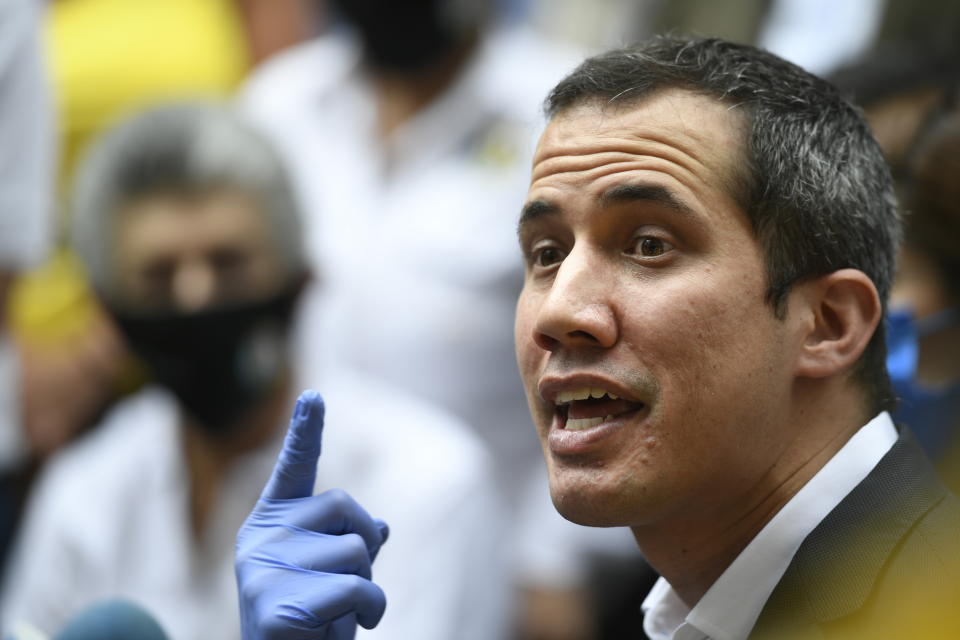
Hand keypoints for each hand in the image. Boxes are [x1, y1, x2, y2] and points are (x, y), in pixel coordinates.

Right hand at [236, 390, 388, 639]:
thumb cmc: (315, 626)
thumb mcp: (337, 577)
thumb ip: (350, 545)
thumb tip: (380, 527)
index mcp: (270, 524)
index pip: (292, 469)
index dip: (306, 431)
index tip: (314, 395)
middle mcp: (258, 539)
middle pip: (342, 504)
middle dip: (364, 541)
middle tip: (352, 584)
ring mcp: (261, 571)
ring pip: (356, 549)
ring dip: (370, 585)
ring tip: (344, 612)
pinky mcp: (274, 608)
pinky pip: (355, 588)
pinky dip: (370, 609)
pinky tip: (349, 626)